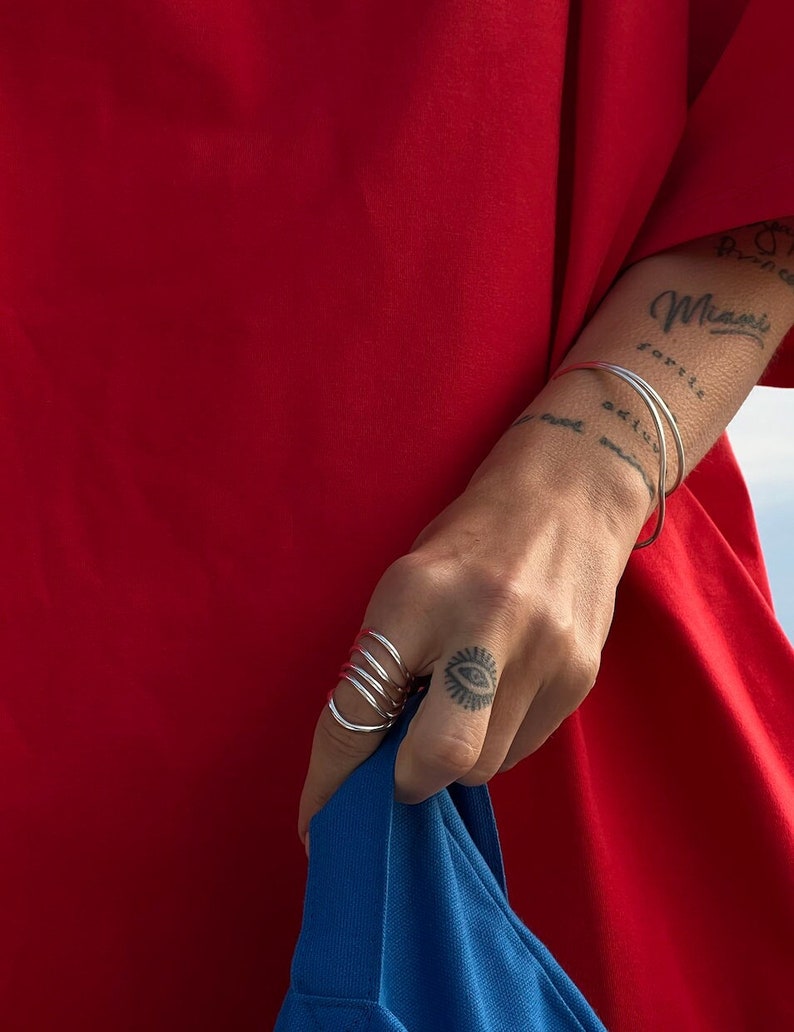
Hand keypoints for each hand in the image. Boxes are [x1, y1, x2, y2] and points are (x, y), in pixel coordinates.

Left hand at [298, 420, 645, 844]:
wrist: (568, 497)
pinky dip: (497, 738)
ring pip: (485, 765)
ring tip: (456, 706)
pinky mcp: (579, 677)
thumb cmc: (467, 541)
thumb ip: (388, 665)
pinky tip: (498, 693)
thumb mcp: (407, 584)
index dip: (331, 780)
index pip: (359, 712)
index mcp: (416, 595)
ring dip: (457, 759)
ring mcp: (542, 654)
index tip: (318, 822)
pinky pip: (523, 745)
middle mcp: (483, 625)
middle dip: (408, 782)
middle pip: (439, 759)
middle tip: (399, 768)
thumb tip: (370, 759)